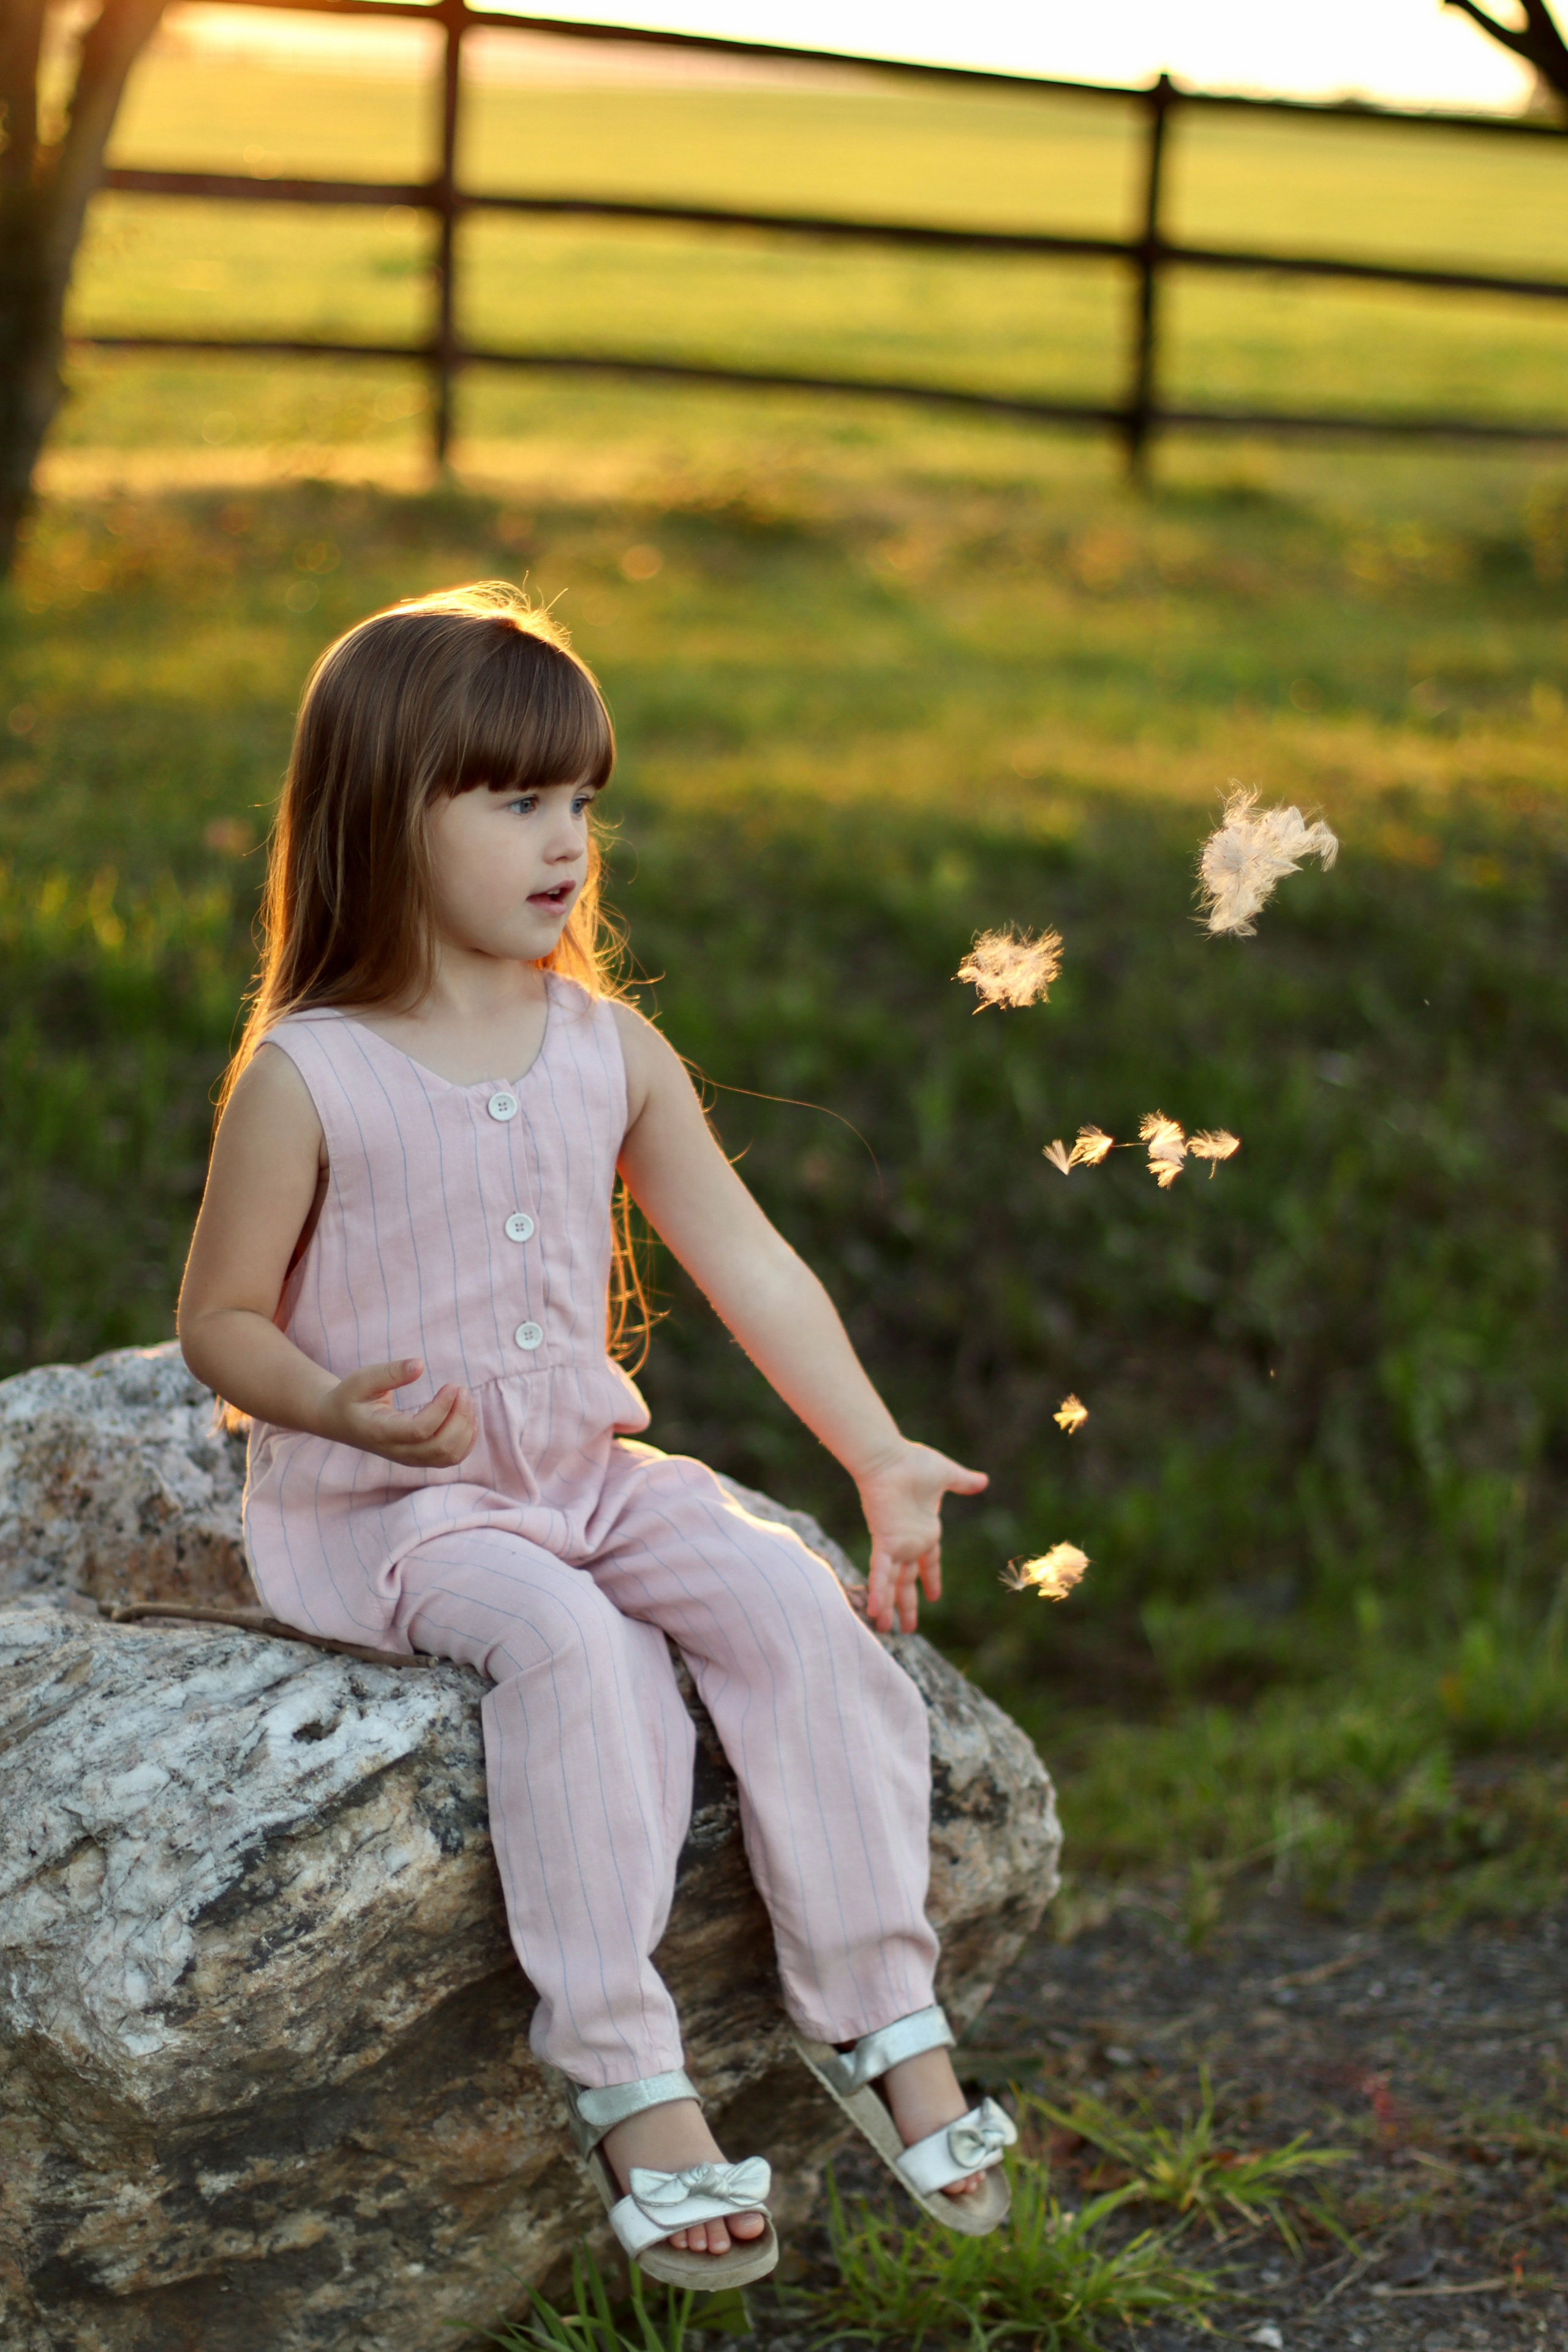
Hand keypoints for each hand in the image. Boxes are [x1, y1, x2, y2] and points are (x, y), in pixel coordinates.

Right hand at [317, 1359, 476, 1468]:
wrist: (339, 1421)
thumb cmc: (350, 1397)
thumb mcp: (362, 1379)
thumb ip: (390, 1372)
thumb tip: (420, 1365)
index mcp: (380, 1432)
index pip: (420, 1430)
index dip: (442, 1409)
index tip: (452, 1386)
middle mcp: (397, 1451)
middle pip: (440, 1447)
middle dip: (459, 1418)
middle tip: (463, 1390)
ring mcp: (409, 1458)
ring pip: (449, 1456)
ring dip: (465, 1429)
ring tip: (466, 1400)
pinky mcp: (419, 1458)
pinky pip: (451, 1458)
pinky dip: (466, 1440)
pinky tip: (466, 1416)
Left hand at [855, 1440, 987, 1633]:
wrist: (890, 1456)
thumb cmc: (914, 1462)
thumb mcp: (946, 1475)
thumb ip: (963, 1482)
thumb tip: (983, 1481)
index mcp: (924, 1530)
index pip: (928, 1562)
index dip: (930, 1578)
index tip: (933, 1596)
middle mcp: (909, 1542)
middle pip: (907, 1581)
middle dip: (907, 1605)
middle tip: (907, 1628)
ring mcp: (896, 1544)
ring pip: (891, 1584)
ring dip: (889, 1607)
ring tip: (885, 1630)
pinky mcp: (884, 1542)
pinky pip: (880, 1573)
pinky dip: (878, 1591)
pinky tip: (875, 1611)